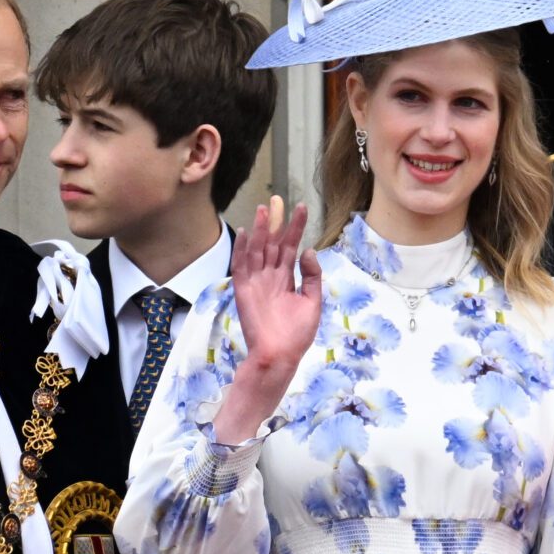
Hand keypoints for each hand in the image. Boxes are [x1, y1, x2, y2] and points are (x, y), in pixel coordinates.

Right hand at [230, 195, 322, 374]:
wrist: (280, 355)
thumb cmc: (297, 334)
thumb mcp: (312, 301)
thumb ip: (311, 276)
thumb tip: (309, 250)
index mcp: (286, 279)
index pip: (290, 247)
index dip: (295, 228)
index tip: (302, 208)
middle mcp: (270, 277)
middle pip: (272, 243)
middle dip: (276, 221)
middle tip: (279, 198)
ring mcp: (256, 282)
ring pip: (257, 250)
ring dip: (259, 229)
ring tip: (265, 208)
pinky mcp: (243, 290)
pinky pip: (241, 266)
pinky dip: (242, 249)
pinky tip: (244, 232)